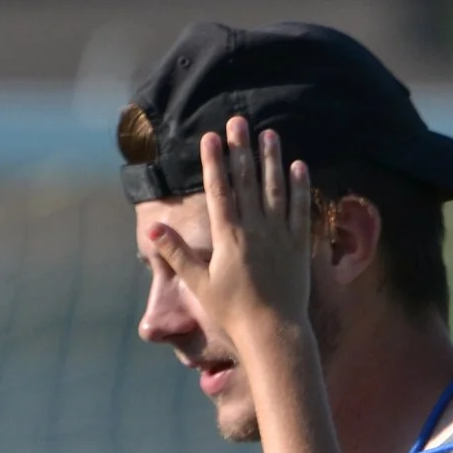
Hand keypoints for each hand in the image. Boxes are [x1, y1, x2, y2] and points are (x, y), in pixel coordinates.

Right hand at [143, 116, 311, 345]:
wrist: (273, 331)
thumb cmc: (232, 312)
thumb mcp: (199, 283)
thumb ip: (177, 253)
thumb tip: (153, 229)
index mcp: (228, 237)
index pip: (220, 190)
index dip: (214, 162)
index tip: (210, 137)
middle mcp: (256, 229)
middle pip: (247, 181)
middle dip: (241, 149)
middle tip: (238, 121)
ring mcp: (280, 234)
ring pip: (276, 188)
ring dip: (271, 159)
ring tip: (269, 134)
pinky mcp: (299, 244)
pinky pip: (300, 208)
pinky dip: (298, 186)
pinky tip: (297, 166)